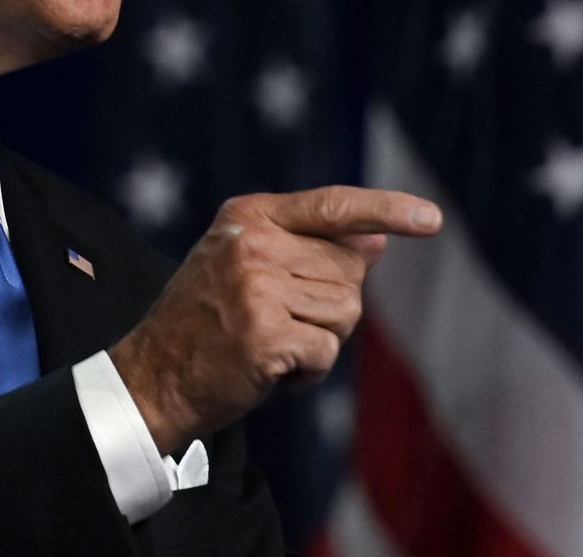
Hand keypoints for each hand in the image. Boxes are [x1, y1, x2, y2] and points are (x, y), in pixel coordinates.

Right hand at [108, 186, 441, 454]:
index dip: (387, 210)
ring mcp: (257, 286)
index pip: (333, 205)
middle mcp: (253, 242)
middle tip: (280, 323)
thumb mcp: (247, 267)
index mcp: (249, 215)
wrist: (151, 378)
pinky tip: (268, 372)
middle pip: (349, 270)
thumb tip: (376, 240)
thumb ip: (307, 248)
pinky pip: (326, 352)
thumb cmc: (206, 323)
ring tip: (271, 346)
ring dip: (320, 342)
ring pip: (345, 313)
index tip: (431, 218)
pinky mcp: (263, 332)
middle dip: (330, 307)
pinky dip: (307, 373)